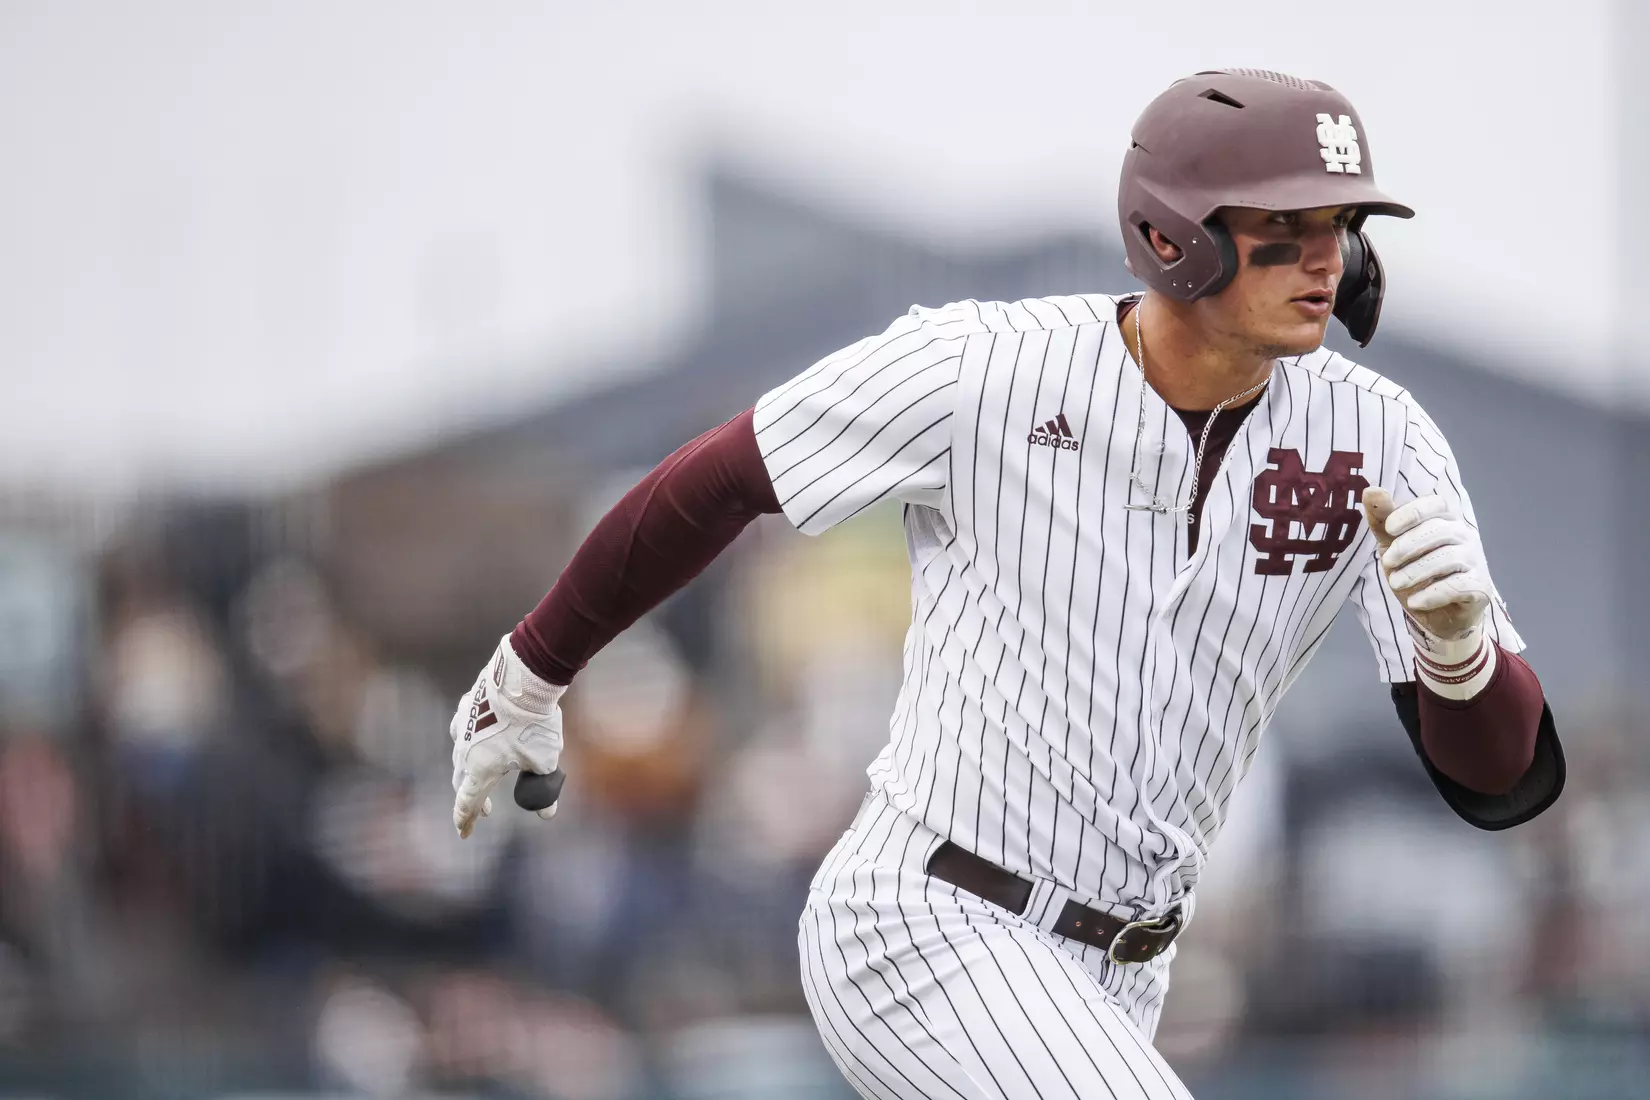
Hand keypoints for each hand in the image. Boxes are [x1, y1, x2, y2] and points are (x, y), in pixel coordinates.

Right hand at [449, 635, 565, 838]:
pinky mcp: (468, 704)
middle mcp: (465, 749)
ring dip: (471, 767)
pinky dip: (473, 737)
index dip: (466, 820)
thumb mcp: (545, 763)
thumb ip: (544, 790)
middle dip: (472, 797)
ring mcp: (463, 724)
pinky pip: (466, 726)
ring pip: (461, 752)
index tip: (464, 833)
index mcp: (479, 770)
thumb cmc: (533, 725)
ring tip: (485, 771)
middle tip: (485, 809)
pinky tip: (483, 733)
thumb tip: (546, 813)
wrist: (523, 679)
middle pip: (462, 780)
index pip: (467, 803)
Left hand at [1361, 488, 1489, 642]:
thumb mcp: (1392, 546)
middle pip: (1440, 530)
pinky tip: (1415, 602)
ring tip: (1396, 583)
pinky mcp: (1480, 587)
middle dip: (1409, 545)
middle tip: (1387, 562)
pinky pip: (1459, 586)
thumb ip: (1382, 520)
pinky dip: (1433, 594)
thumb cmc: (1416, 574)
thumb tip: (1371, 490)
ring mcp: (1474, 561)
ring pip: (1448, 558)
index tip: (1389, 528)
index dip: (1412, 513)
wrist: (1439, 615)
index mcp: (1444, 520)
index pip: (1435, 504)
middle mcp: (1464, 536)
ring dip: (1416, 571)